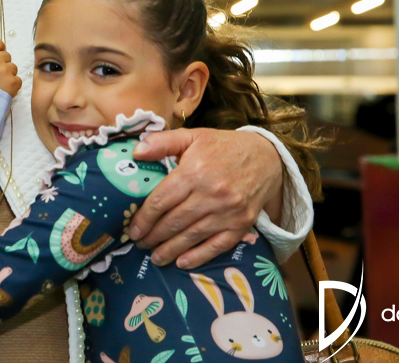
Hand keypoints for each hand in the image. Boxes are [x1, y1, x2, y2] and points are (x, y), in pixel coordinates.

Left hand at [127, 128, 282, 269]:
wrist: (266, 157)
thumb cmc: (223, 147)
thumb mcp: (192, 136)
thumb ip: (162, 142)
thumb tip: (136, 153)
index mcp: (195, 172)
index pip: (162, 200)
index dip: (144, 218)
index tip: (132, 229)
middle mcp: (211, 194)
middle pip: (175, 221)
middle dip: (153, 236)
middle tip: (139, 244)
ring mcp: (228, 212)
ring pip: (192, 236)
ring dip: (170, 250)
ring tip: (155, 258)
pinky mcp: (242, 225)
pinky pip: (218, 245)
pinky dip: (199, 256)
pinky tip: (182, 263)